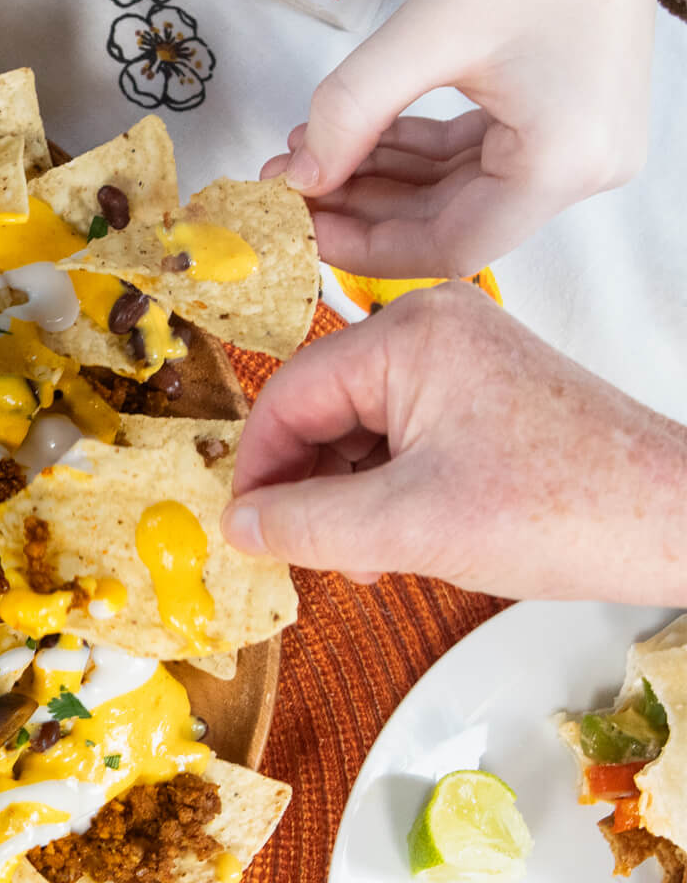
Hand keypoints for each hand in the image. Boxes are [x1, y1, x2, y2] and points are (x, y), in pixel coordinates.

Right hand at [221, 282, 686, 603]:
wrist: (674, 521)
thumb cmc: (568, 509)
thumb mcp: (405, 527)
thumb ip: (303, 524)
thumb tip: (240, 527)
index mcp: (409, 334)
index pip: (288, 395)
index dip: (259, 472)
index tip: (247, 530)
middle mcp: (432, 327)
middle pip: (321, 409)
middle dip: (308, 488)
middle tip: (307, 552)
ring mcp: (461, 357)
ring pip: (358, 428)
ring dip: (346, 496)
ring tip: (366, 555)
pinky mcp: (481, 390)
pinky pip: (400, 434)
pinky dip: (384, 488)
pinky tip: (397, 536)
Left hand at [262, 0, 656, 277]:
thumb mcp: (429, 32)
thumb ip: (353, 109)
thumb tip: (299, 180)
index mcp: (564, 162)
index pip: (449, 247)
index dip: (364, 246)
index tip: (301, 227)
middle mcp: (582, 167)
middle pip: (447, 223)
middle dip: (359, 206)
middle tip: (289, 186)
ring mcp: (572, 146)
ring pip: (451, 192)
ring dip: (375, 175)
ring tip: (306, 153)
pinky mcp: (557, 122)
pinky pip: (468, 157)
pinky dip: (408, 149)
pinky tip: (349, 136)